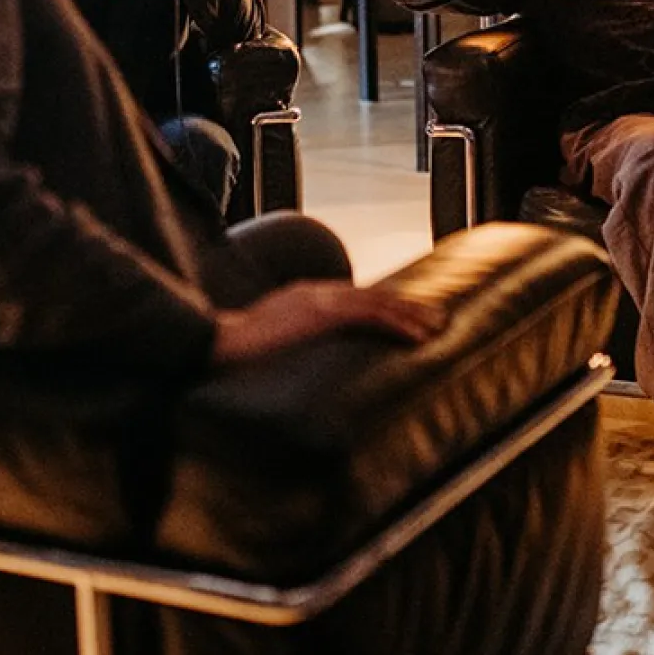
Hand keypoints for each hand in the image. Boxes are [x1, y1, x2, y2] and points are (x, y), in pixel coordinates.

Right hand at [211, 280, 445, 365]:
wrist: (216, 343)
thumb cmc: (235, 351)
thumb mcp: (268, 342)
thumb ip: (289, 342)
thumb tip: (298, 362)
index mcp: (301, 297)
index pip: (351, 298)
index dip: (382, 306)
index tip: (405, 316)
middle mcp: (313, 292)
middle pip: (370, 295)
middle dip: (405, 306)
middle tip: (436, 317)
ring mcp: (317, 299)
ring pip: (377, 302)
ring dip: (410, 314)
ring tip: (437, 327)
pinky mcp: (321, 313)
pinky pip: (369, 316)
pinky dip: (397, 323)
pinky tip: (417, 337)